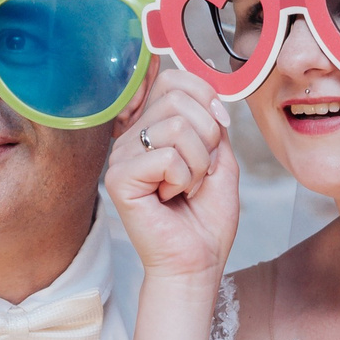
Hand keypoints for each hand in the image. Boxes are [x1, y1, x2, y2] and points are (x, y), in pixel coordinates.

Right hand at [105, 66, 240, 285]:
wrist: (197, 262)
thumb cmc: (206, 218)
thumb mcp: (221, 157)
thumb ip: (212, 118)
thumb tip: (207, 77)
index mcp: (152, 128)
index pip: (174, 79)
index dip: (206, 97)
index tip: (218, 132)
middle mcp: (132, 137)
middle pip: (179, 98)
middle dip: (209, 137)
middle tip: (201, 172)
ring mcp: (121, 157)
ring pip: (178, 126)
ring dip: (199, 163)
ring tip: (187, 188)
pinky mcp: (118, 179)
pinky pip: (167, 156)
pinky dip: (184, 179)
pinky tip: (171, 198)